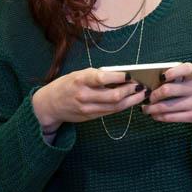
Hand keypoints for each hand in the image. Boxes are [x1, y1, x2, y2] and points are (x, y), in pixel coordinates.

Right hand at [32, 67, 146, 131]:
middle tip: (141, 85)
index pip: (102, 78)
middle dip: (130, 90)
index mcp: (80, 80)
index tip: (129, 74)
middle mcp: (84, 95)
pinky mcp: (91, 117)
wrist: (50, 105)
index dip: (118, 77)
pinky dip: (123, 106)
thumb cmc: (66, 85)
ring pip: (115, 106)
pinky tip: (130, 101)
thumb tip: (119, 75)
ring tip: (141, 94)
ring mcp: (88, 108)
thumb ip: (96, 75)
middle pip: (113, 96)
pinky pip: (111, 111)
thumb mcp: (77, 75)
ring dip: (131, 100)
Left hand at [142, 62, 191, 126]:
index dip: (172, 72)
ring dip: (151, 108)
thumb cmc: (191, 89)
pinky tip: (153, 115)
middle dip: (153, 95)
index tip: (160, 77)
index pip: (186, 69)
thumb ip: (173, 77)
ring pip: (166, 106)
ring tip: (145, 108)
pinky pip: (170, 117)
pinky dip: (158, 116)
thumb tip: (147, 83)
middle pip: (167, 90)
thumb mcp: (188, 80)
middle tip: (146, 97)